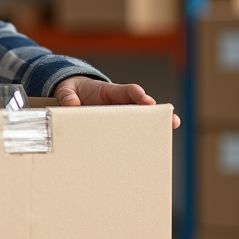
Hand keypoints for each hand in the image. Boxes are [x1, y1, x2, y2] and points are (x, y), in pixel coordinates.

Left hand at [53, 75, 180, 129]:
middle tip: (170, 118)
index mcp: (110, 91)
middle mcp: (121, 103)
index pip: (128, 90)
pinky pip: (132, 131)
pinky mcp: (118, 127)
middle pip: (143, 105)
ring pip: (142, 119)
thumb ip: (67, 96)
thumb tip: (71, 104)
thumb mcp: (66, 89)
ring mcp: (122, 115)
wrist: (72, 95)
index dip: (138, 95)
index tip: (146, 101)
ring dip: (156, 125)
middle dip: (157, 112)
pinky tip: (153, 148)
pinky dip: (142, 138)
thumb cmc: (73, 91)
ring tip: (171, 129)